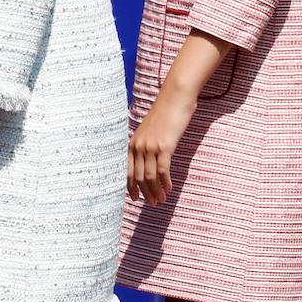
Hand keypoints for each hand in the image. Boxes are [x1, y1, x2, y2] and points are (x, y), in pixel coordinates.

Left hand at [128, 86, 196, 204]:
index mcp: (133, 143)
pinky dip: (165, 182)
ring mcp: (150, 147)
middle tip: (153, 203)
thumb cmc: (165, 114)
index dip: (130, 187)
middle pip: (137, 177)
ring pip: (149, 176)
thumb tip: (149, 159)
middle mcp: (138, 146)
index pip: (127, 171)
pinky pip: (162, 170)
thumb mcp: (151, 130)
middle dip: (144, 193)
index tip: (135, 199)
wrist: (175, 98)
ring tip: (161, 200)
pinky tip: (169, 189)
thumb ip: (147, 144)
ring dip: (155, 191)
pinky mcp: (164, 147)